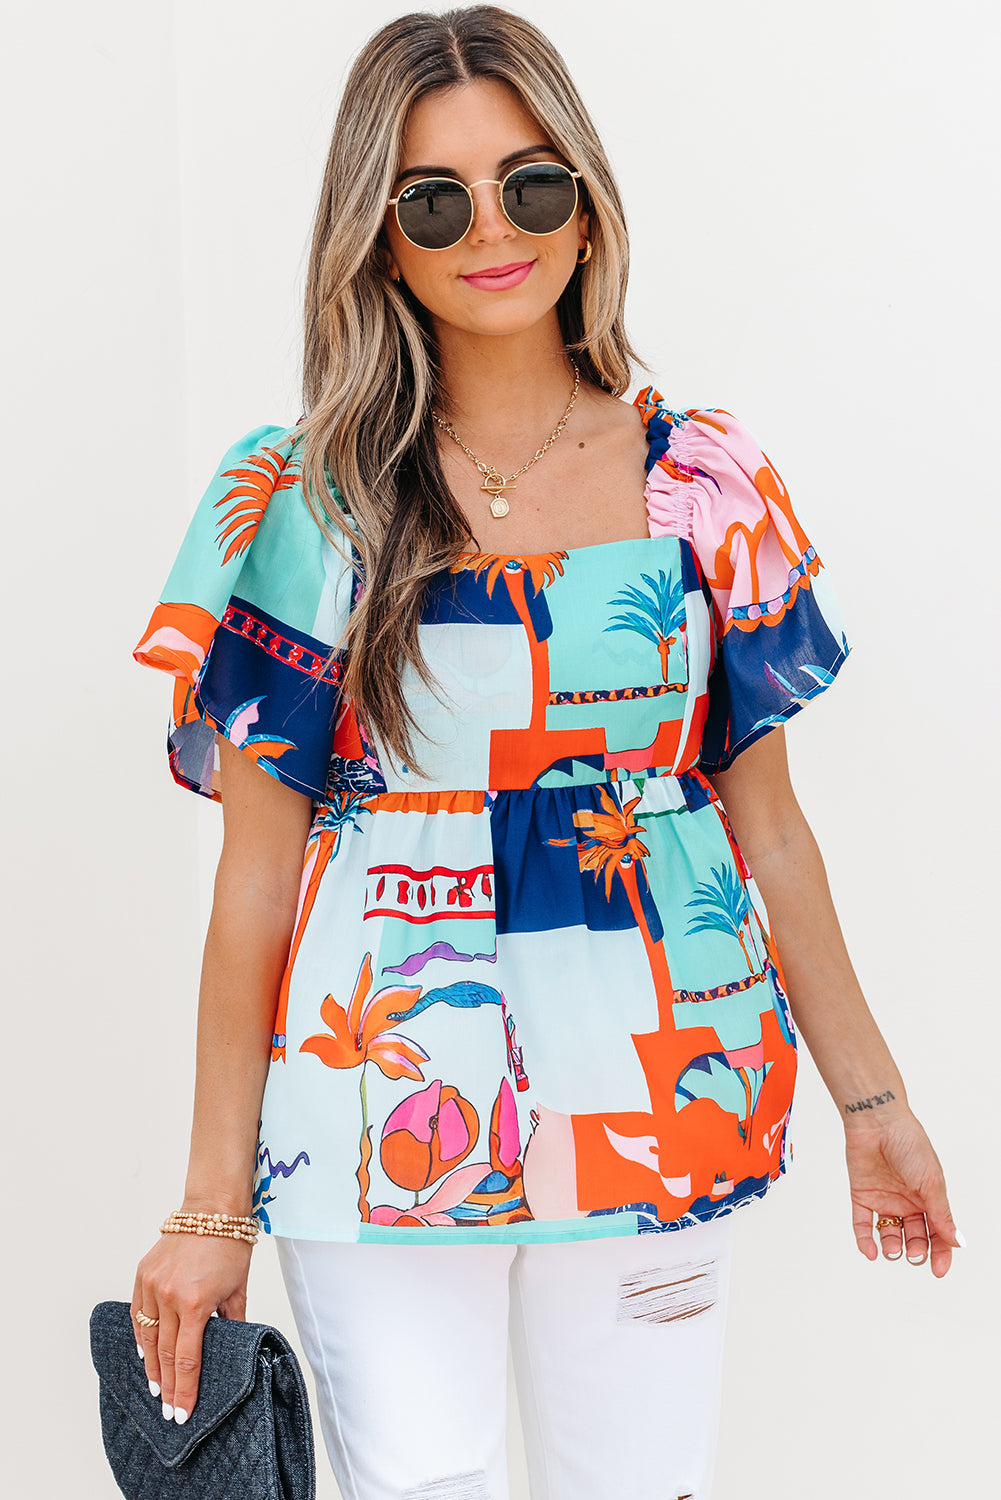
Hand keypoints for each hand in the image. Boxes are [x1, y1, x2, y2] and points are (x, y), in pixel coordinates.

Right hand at [131, 1232, 251, 1422]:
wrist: (212, 1209)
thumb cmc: (230, 1246)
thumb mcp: (238, 1289)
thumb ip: (233, 1323)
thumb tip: (232, 1351)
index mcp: (194, 1302)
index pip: (186, 1359)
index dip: (185, 1390)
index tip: (182, 1414)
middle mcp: (169, 1296)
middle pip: (164, 1354)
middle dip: (168, 1387)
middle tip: (168, 1412)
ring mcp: (152, 1284)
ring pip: (147, 1337)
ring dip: (151, 1367)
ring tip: (157, 1390)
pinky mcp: (142, 1274)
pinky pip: (137, 1314)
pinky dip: (140, 1336)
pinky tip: (145, 1354)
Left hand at [845, 1107, 963, 1277]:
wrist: (878, 1122)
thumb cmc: (910, 1145)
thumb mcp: (931, 1183)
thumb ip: (941, 1214)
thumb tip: (957, 1242)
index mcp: (928, 1197)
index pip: (937, 1232)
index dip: (940, 1252)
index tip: (939, 1270)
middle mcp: (906, 1201)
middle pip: (914, 1236)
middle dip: (916, 1250)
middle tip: (914, 1255)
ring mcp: (884, 1198)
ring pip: (889, 1233)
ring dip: (891, 1247)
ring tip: (893, 1251)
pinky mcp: (861, 1194)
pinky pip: (862, 1223)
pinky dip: (864, 1240)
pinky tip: (870, 1252)